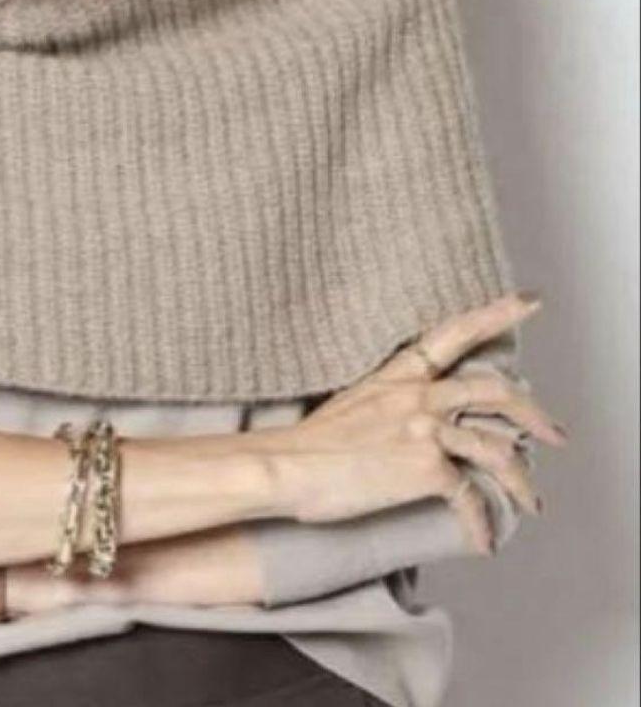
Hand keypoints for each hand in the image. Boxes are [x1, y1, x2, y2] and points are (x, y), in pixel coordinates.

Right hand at [262, 292, 566, 554]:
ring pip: (497, 447)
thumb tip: (413, 424)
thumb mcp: (353, 404)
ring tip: (531, 500)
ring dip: (522, 480)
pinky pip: (470, 496)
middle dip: (533, 414)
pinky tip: (482, 539)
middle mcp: (418, 393)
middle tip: (554, 433)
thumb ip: (390, 403)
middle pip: (495, 392)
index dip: (496, 314)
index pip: (454, 333)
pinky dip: (480, 522)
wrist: (286, 465)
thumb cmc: (308, 442)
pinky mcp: (427, 468)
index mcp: (398, 373)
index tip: (529, 301)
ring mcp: (425, 428)